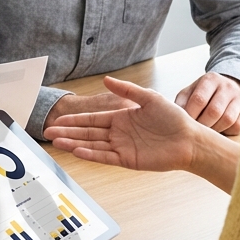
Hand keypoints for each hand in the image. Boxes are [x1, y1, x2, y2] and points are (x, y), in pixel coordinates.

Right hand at [45, 75, 212, 172]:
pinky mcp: (128, 160)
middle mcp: (119, 133)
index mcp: (122, 118)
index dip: (75, 120)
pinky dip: (91, 154)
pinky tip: (77, 150)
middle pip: (88, 132)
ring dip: (75, 143)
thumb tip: (107, 80)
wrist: (190, 139)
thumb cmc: (174, 118)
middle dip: (68, 132)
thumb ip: (127, 90)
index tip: (58, 120)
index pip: (92, 119)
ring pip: (92, 145)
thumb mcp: (149, 98)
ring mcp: (122, 147)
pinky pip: (105, 156)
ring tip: (57, 143)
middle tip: (49, 132)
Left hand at [175, 72, 239, 136]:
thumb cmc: (203, 94)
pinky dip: (226, 131)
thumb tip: (173, 118)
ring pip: (227, 119)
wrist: (227, 88)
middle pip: (214, 111)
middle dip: (202, 125)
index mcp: (209, 80)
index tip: (184, 125)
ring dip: (214, 130)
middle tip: (194, 133)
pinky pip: (237, 126)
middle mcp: (226, 86)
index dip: (191, 115)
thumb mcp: (189, 93)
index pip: (199, 99)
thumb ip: (181, 103)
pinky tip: (218, 130)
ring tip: (205, 132)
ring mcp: (239, 97)